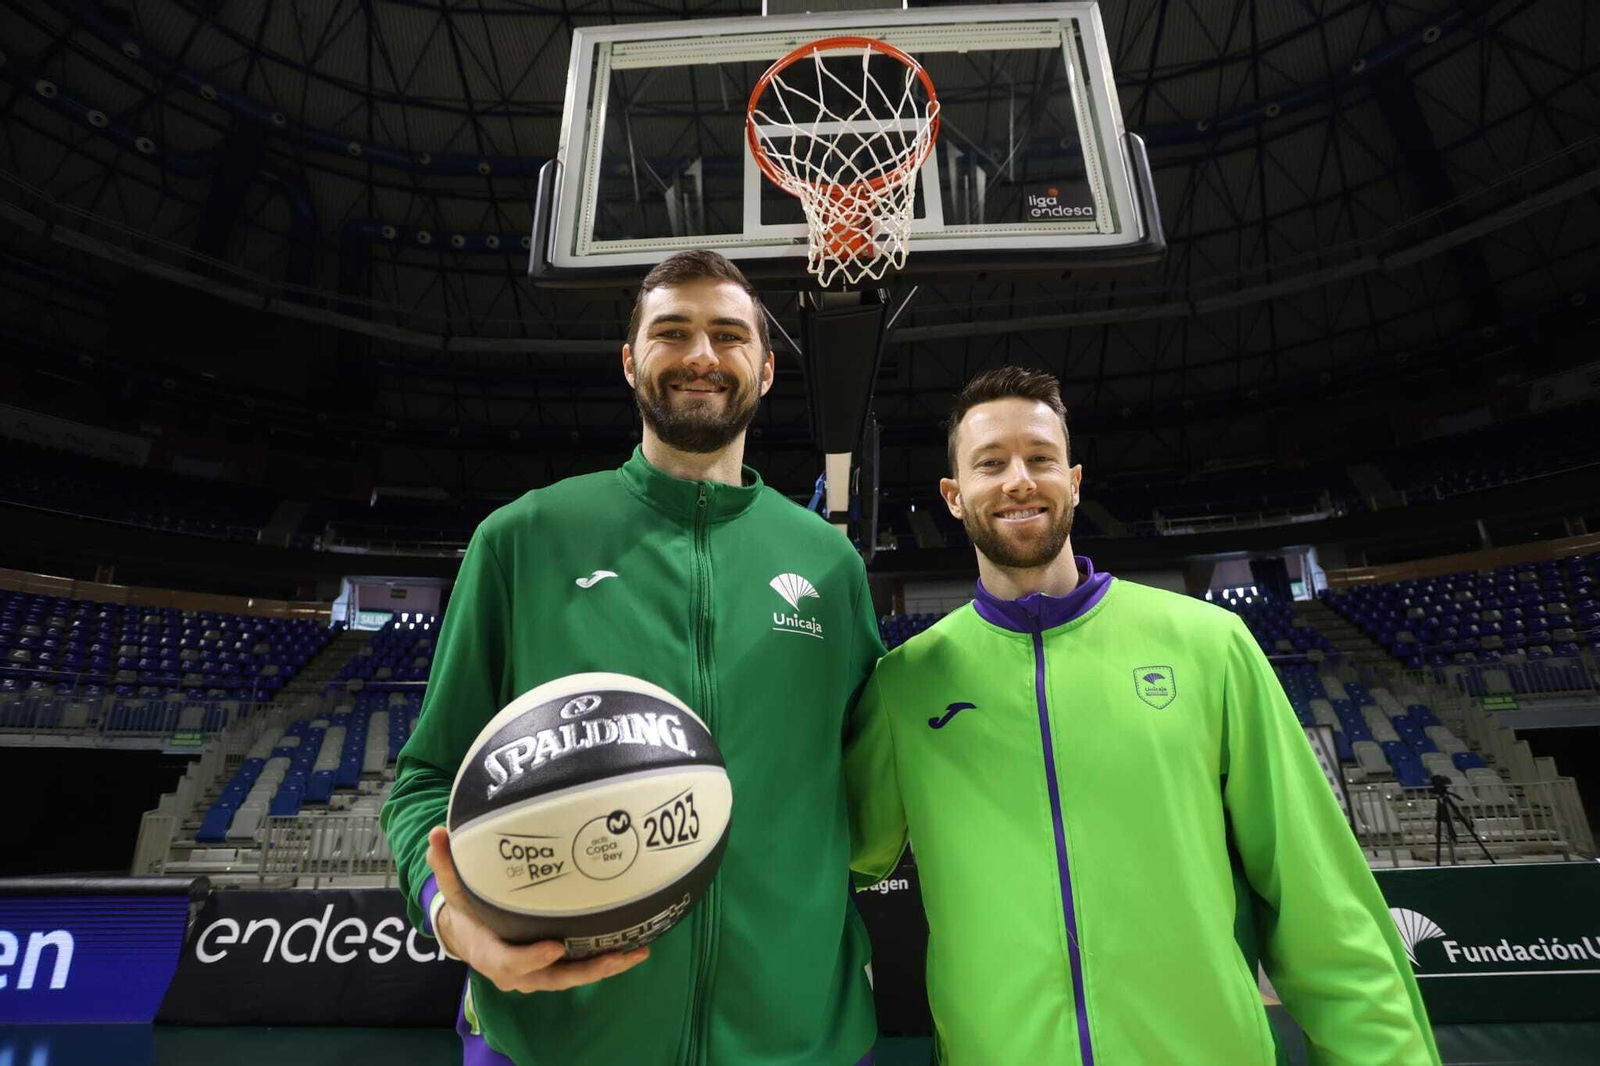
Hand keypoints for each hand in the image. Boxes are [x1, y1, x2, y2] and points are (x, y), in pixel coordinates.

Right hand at [424, 825, 649, 991]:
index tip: (557, 945)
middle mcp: (518, 973)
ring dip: (606, 967)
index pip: (511, 962)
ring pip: (573, 977)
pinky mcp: (553, 969)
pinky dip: (605, 962)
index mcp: (491, 954)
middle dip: (587, 970)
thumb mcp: (453, 888)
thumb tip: (437, 832)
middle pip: (553, 978)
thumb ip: (446, 864)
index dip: (532, 958)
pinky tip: (634, 948)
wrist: (468, 936)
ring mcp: (538, 975)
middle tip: (616, 956)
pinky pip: (580, 970)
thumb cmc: (466, 910)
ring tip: (637, 952)